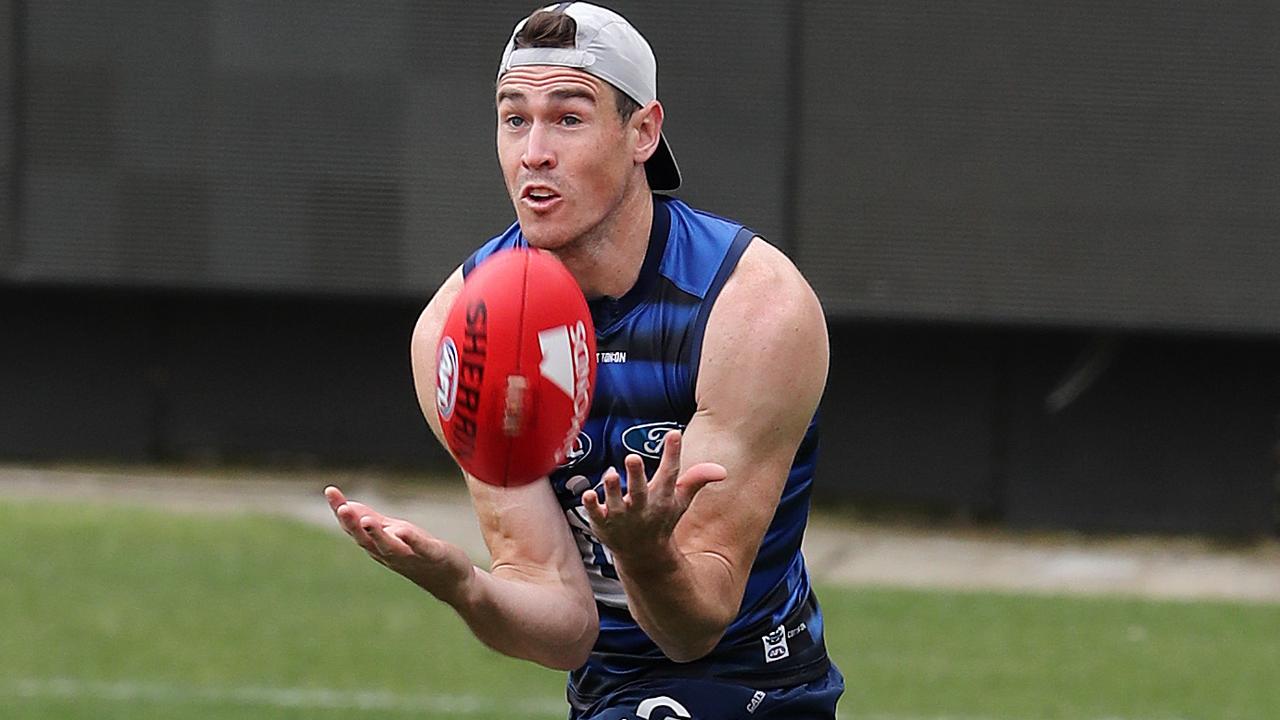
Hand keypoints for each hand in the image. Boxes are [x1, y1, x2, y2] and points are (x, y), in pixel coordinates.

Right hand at [324, 486, 474, 604]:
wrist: (450, 580)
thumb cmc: (417, 553)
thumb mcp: (392, 533)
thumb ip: (371, 521)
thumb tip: (345, 505)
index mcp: (378, 545)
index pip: (355, 528)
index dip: (341, 510)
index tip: (330, 490)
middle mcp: (389, 553)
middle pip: (366, 539)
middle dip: (353, 524)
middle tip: (342, 508)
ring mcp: (410, 556)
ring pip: (389, 546)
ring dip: (377, 534)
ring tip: (367, 520)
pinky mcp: (432, 556)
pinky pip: (420, 548)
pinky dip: (411, 541)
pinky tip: (404, 530)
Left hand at [579, 430, 725, 563]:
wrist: (644, 555)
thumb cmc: (661, 520)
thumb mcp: (680, 500)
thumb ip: (696, 480)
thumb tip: (722, 470)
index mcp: (662, 497)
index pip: (669, 474)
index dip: (672, 453)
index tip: (674, 434)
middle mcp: (642, 506)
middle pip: (640, 489)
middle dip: (636, 474)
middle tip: (632, 457)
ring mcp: (621, 516)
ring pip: (615, 501)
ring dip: (612, 488)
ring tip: (610, 474)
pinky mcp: (603, 523)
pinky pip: (596, 514)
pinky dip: (592, 506)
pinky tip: (587, 494)